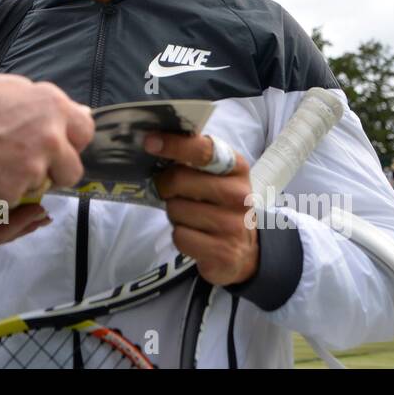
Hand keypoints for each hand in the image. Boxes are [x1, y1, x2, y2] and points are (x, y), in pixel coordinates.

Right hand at [0, 74, 91, 204]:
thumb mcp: (13, 88)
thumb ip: (47, 106)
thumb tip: (78, 113)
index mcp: (53, 106)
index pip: (85, 131)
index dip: (71, 141)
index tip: (59, 145)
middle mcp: (51, 137)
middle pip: (73, 170)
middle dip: (56, 172)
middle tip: (30, 164)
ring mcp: (34, 168)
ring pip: (40, 185)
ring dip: (23, 180)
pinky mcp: (13, 192)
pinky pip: (13, 197)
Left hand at [146, 133, 259, 286]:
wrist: (243, 248)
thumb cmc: (219, 203)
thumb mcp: (216, 176)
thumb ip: (193, 159)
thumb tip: (154, 145)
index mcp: (237, 168)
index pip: (203, 150)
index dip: (174, 144)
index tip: (150, 142)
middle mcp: (239, 195)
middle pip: (179, 180)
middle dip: (165, 185)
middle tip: (169, 191)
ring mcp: (233, 225)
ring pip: (176, 209)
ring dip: (173, 213)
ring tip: (189, 216)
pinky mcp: (222, 252)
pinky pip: (180, 236)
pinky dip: (179, 236)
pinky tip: (194, 235)